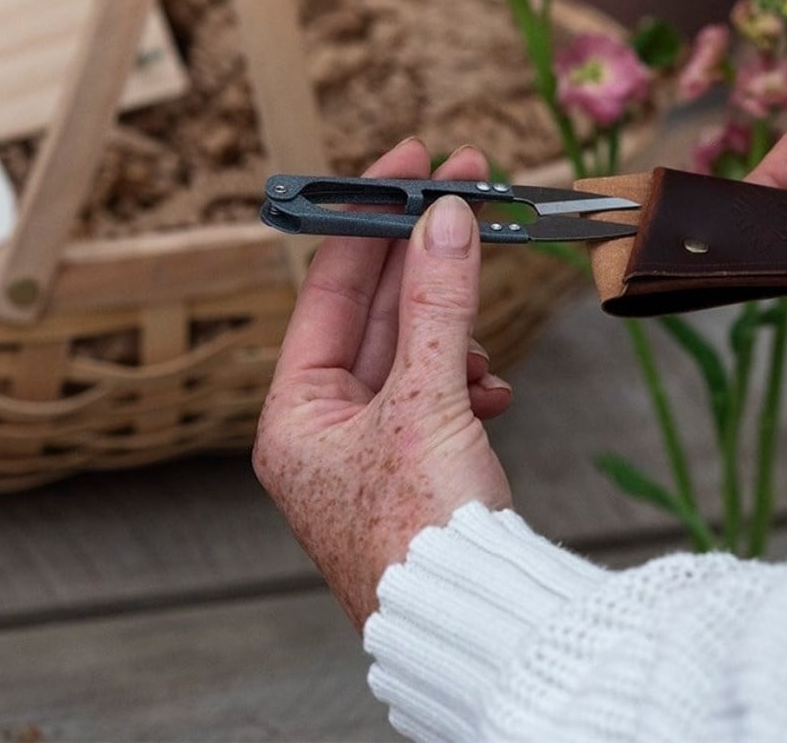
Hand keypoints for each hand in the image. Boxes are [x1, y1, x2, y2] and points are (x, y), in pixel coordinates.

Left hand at [253, 138, 512, 629]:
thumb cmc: (426, 536)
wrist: (477, 622)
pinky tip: (492, 393)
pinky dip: (467, 382)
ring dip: (454, 336)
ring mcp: (370, 447)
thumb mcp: (429, 401)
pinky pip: (437, 392)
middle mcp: (322, 427)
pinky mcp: (413, 463)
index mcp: (294, 413)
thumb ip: (438, 301)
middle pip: (375, 312)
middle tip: (462, 191)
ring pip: (413, 351)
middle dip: (423, 258)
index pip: (329, 286)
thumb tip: (444, 218)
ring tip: (482, 353)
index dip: (368, 217)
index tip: (406, 165)